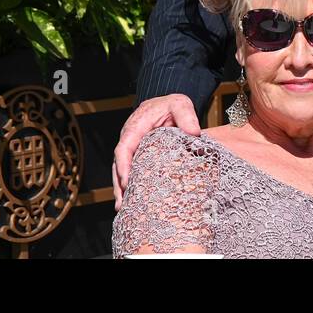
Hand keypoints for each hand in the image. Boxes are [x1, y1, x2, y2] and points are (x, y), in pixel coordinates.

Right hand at [113, 94, 201, 209]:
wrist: (167, 104)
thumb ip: (186, 116)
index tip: (126, 182)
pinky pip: (131, 171)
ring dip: (121, 189)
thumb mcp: (180, 104)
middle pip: (118, 164)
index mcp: (135, 127)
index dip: (123, 166)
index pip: (124, 148)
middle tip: (122, 204)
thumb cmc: (171, 105)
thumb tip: (194, 133)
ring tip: (122, 208)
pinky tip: (132, 201)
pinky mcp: (138, 156)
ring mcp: (132, 148)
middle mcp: (129, 139)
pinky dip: (129, 185)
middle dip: (119, 184)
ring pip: (121, 170)